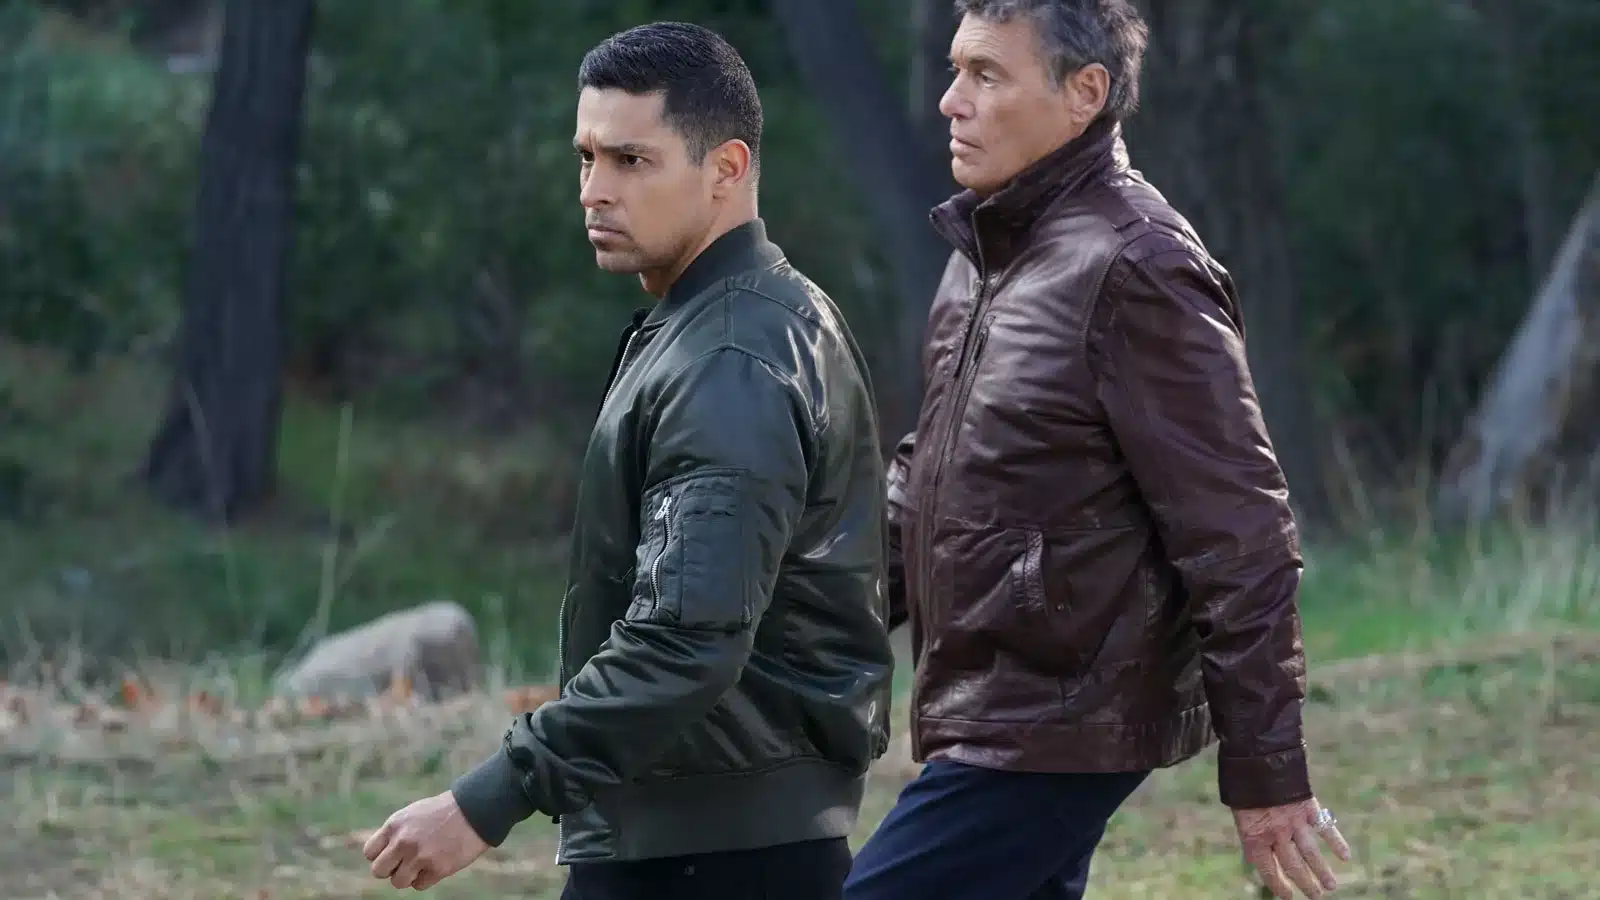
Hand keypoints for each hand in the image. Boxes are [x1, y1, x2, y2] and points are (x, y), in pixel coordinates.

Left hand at [363, 790, 489, 890]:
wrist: (475, 810)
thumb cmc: (444, 812)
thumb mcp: (413, 814)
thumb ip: (396, 833)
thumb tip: (384, 854)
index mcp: (395, 825)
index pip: (370, 852)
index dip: (381, 856)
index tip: (393, 854)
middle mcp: (403, 841)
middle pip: (378, 871)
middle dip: (391, 869)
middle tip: (406, 862)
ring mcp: (419, 857)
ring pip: (398, 882)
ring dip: (409, 876)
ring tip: (423, 863)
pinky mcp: (437, 869)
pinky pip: (419, 885)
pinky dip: (427, 878)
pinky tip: (438, 863)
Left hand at [1233, 797, 1352, 898]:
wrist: (1255, 756)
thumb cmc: (1244, 785)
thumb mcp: (1241, 813)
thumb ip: (1255, 833)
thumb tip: (1263, 855)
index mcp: (1254, 836)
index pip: (1268, 870)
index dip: (1278, 885)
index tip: (1288, 897)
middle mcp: (1275, 833)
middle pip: (1293, 865)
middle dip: (1306, 883)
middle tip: (1316, 896)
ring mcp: (1293, 821)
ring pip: (1311, 853)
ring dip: (1323, 871)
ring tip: (1331, 886)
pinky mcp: (1308, 807)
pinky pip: (1325, 829)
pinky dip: (1336, 842)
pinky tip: (1345, 856)